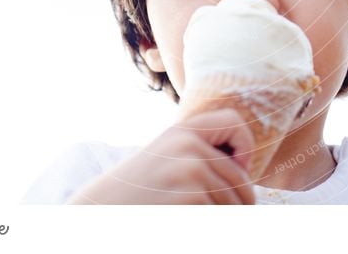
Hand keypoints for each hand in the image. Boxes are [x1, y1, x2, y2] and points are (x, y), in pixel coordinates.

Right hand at [67, 108, 255, 204]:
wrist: (100, 211)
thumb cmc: (139, 192)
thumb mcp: (167, 157)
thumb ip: (200, 152)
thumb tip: (247, 171)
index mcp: (184, 131)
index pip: (236, 124)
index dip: (244, 148)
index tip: (235, 170)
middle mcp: (189, 145)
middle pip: (241, 179)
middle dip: (238, 201)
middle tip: (216, 211)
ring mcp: (190, 171)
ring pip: (236, 203)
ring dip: (224, 217)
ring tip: (193, 213)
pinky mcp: (190, 197)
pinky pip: (221, 216)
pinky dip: (212, 225)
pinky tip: (185, 219)